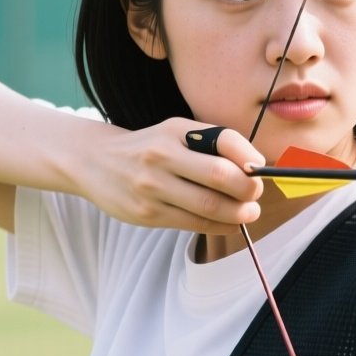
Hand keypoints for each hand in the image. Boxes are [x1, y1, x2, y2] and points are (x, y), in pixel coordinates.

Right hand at [78, 118, 265, 232]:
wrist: (95, 162)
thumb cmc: (148, 148)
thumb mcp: (175, 133)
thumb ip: (211, 145)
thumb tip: (256, 167)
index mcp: (174, 130)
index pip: (225, 140)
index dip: (250, 156)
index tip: (260, 169)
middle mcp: (162, 156)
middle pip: (221, 176)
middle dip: (249, 189)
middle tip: (256, 194)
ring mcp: (152, 187)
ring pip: (210, 205)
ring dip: (239, 212)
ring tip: (248, 212)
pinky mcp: (147, 214)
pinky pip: (194, 224)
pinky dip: (220, 225)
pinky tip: (229, 222)